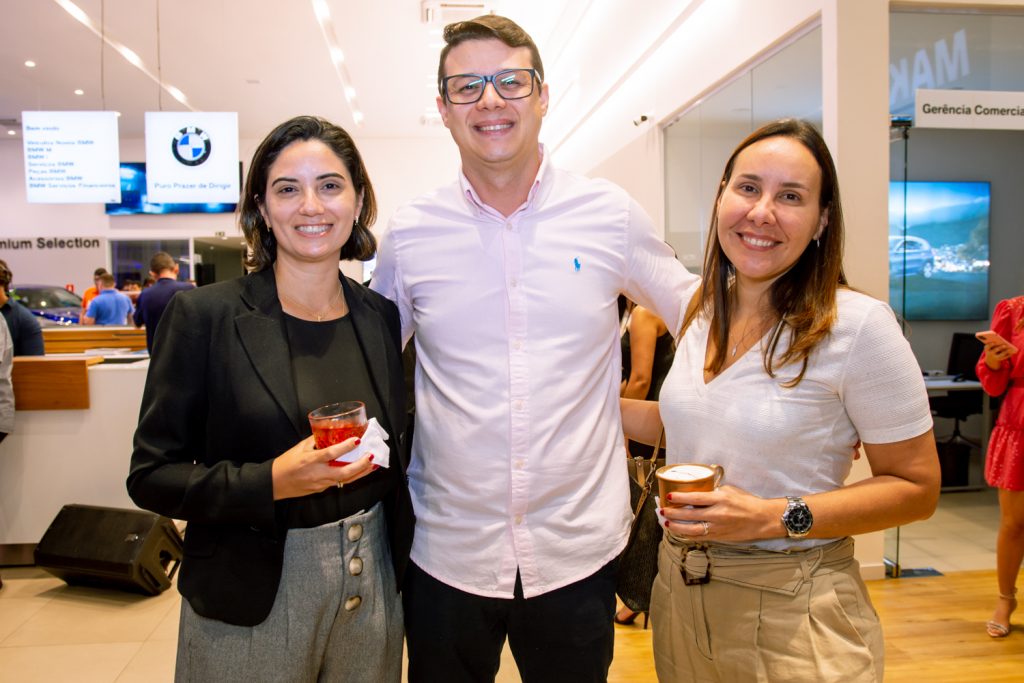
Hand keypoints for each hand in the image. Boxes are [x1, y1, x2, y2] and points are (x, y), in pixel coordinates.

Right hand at [271, 435, 374, 499]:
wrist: (275, 484)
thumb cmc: (285, 464)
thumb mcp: (299, 448)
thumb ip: (315, 440)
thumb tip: (328, 431)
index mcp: (311, 460)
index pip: (331, 453)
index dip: (346, 447)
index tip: (357, 440)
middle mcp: (318, 473)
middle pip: (344, 472)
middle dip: (361, 465)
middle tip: (371, 456)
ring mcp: (321, 484)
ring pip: (345, 479)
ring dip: (360, 472)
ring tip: (373, 465)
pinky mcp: (322, 489)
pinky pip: (339, 482)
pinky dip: (351, 476)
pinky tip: (359, 472)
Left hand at [660, 485, 780, 542]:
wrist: (763, 519)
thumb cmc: (747, 502)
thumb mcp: (730, 491)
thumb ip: (713, 492)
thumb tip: (696, 491)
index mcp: (720, 499)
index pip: (696, 499)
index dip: (680, 498)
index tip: (669, 496)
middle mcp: (718, 514)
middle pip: (690, 515)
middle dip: (673, 513)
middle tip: (662, 510)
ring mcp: (718, 528)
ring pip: (692, 530)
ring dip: (677, 527)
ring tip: (666, 523)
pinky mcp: (719, 537)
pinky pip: (700, 537)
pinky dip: (687, 535)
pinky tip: (678, 532)